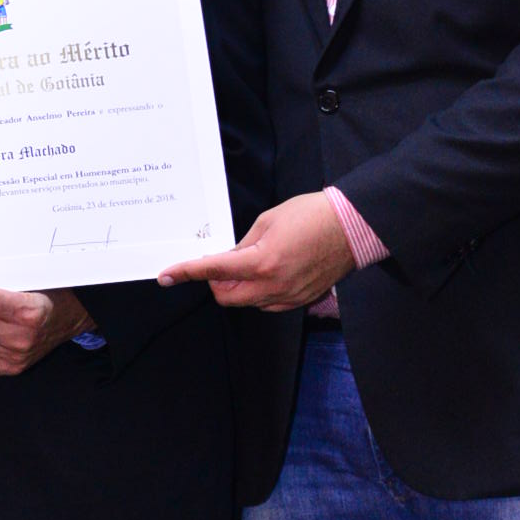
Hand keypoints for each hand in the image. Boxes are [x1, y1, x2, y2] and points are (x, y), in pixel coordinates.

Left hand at [158, 191, 353, 311]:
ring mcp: (288, 297)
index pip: (213, 271)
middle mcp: (273, 286)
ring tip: (250, 263)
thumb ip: (242, 245)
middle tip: (220, 263)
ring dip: (238, 287)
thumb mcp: (267, 221)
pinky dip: (258, 292)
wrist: (353, 227)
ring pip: (246, 302)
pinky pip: (267, 304)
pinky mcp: (300, 301)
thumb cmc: (313, 216)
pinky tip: (267, 273)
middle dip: (215, 283)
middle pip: (226, 297)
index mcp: (261, 262)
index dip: (186, 272)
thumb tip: (227, 260)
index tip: (166, 276)